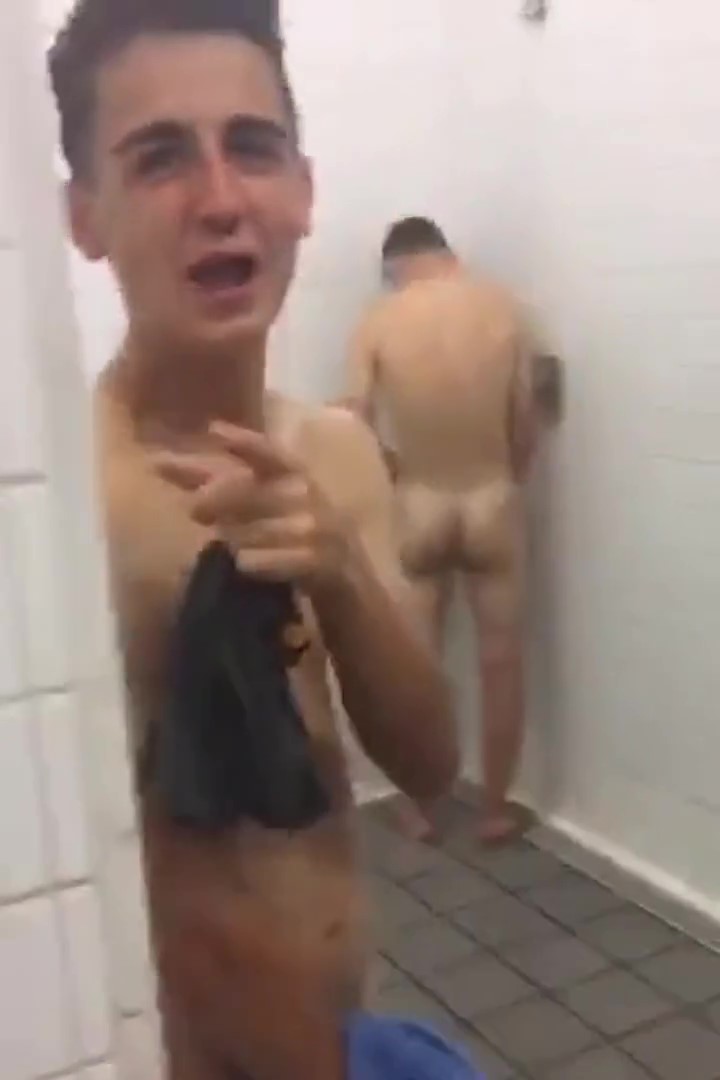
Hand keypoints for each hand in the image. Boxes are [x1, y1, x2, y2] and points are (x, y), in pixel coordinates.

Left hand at [154, 422, 351, 593]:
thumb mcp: (276, 508)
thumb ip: (231, 489)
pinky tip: (242, 567)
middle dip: (218, 497)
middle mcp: (310, 497)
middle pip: (252, 491)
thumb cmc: (303, 541)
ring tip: (224, 544)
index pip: (269, 454)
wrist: (353, 587)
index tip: (213, 429)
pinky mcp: (320, 564)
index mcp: (299, 477)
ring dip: (233, 537)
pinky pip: (271, 561)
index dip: (243, 442)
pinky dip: (253, 564)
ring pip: (255, 530)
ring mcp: (318, 531)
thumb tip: (179, 474)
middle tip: (191, 508)